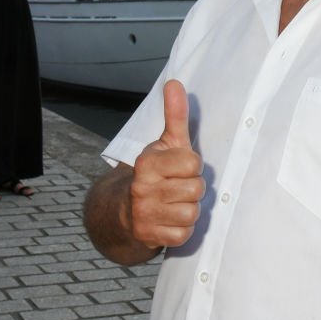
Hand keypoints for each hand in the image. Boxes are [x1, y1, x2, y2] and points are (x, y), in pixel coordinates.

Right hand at [129, 80, 204, 248]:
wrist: (124, 211)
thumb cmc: (156, 173)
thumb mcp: (166, 142)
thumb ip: (175, 114)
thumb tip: (175, 82)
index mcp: (148, 163)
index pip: (193, 164)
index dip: (193, 166)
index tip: (181, 168)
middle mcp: (142, 188)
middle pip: (196, 190)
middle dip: (192, 189)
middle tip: (178, 187)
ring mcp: (144, 214)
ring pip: (192, 213)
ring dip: (189, 210)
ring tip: (175, 203)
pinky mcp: (149, 236)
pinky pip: (184, 234)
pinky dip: (181, 230)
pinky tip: (170, 220)